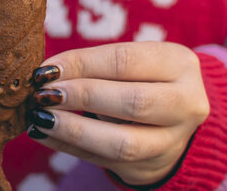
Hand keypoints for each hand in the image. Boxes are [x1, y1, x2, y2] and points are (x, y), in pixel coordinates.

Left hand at [28, 42, 209, 184]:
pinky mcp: (149, 166)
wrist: (173, 117)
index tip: (46, 69)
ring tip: (40, 116)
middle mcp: (186, 104)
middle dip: (82, 97)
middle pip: (133, 102)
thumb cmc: (141, 77)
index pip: (125, 61)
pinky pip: (104, 161)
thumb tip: (46, 73)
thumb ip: (95, 63)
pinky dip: (68, 147)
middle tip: (45, 94)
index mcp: (180, 64)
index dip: (81, 64)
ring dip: (74, 130)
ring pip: (123, 142)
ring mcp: (172, 141)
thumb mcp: (132, 60)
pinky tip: (42, 133)